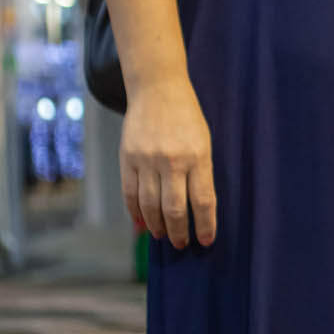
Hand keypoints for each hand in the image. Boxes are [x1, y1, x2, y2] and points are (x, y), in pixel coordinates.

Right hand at [119, 78, 216, 249]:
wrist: (157, 89)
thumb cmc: (186, 118)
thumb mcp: (203, 142)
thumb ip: (199, 173)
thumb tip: (195, 209)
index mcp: (198, 156)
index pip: (203, 201)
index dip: (205, 225)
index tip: (206, 241)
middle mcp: (172, 160)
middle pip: (174, 208)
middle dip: (179, 232)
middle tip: (181, 244)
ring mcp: (147, 159)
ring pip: (150, 205)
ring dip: (157, 225)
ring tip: (162, 236)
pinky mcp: (127, 157)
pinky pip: (130, 192)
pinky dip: (135, 211)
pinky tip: (142, 222)